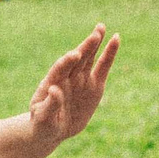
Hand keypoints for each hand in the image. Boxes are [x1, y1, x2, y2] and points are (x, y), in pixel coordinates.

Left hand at [26, 25, 116, 145]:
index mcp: (52, 82)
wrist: (52, 130)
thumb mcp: (43, 118)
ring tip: (101, 27)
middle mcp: (67, 77)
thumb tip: (53, 90)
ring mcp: (81, 79)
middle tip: (95, 34)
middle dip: (85, 47)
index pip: (59, 69)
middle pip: (77, 59)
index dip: (66, 62)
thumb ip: (49, 105)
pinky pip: (104, 66)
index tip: (74, 55)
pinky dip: (109, 53)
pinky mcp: (95, 85)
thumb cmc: (43, 123)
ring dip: (94, 43)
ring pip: (89, 58)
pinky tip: (115, 38)